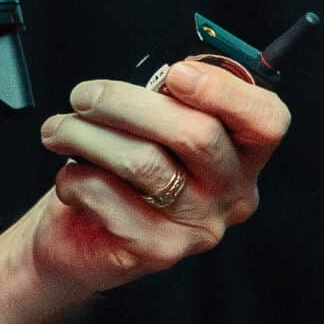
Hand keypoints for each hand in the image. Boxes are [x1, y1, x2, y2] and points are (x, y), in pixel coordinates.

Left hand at [29, 57, 290, 293]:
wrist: (78, 238)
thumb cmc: (116, 172)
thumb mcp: (147, 128)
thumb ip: (164, 100)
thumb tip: (157, 77)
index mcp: (240, 153)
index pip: (265, 121)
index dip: (225, 92)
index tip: (175, 73)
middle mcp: (230, 193)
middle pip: (198, 134)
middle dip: (127, 103)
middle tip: (84, 96)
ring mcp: (199, 226)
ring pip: (145, 162)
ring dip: (87, 136)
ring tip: (57, 131)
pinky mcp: (159, 250)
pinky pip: (111, 196)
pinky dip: (76, 178)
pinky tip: (70, 179)